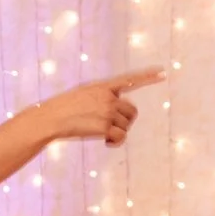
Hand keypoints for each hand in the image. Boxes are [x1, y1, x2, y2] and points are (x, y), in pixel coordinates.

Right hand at [29, 68, 164, 145]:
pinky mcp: (105, 126)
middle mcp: (108, 97)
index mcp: (102, 87)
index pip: (129, 80)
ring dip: (117, 133)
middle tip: (110, 127)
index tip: (163, 72)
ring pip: (126, 126)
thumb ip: (102, 99)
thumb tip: (116, 113)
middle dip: (125, 122)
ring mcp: (107, 111)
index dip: (147, 77)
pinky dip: (115, 143)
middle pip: (132, 112)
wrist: (51, 118)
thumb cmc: (64, 109)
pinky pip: (121, 137)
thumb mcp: (83, 95)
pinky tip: (104, 143)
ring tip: (100, 133)